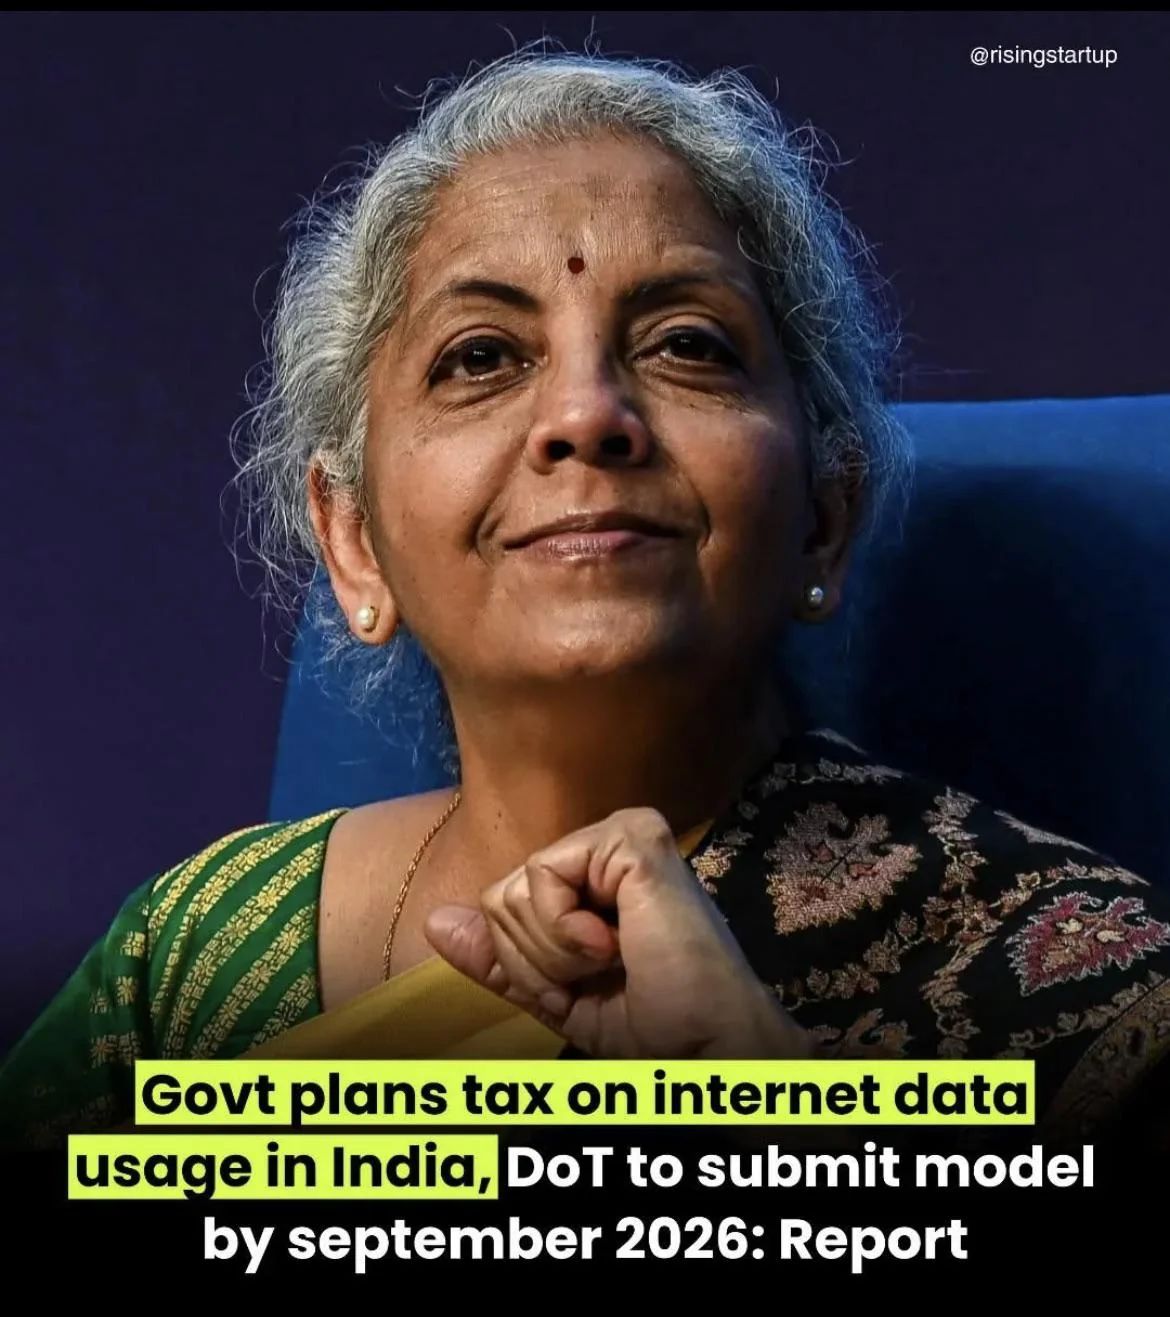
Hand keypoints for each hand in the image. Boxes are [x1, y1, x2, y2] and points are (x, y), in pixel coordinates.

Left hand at [424, 807, 813, 1059]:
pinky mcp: (631, 836)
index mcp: (589, 879)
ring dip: (555, 954)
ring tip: (617, 960)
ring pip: (513, 890)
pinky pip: (541, 874)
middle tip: (605, 975)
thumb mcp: (554, 994)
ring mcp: (618, 834)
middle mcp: (602, 845)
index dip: (527, 964)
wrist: (706, 1049)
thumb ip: (498, 957)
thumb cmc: (649, 1026)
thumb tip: (436, 923)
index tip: (589, 985)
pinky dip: (567, 930)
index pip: (501, 904)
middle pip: (499, 897)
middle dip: (538, 961)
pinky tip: (619, 942)